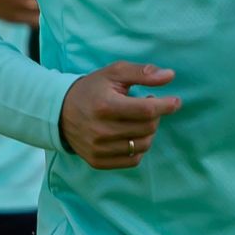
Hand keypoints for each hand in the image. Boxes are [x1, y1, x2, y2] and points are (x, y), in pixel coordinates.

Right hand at [60, 61, 181, 168]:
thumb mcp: (114, 73)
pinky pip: (133, 160)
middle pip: (148, 128)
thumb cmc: (92, 89)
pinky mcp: (97, 161)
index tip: (175, 101)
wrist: (60, 111)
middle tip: (146, 106)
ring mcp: (98, 148)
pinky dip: (138, 148)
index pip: (147, 110)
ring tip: (138, 120)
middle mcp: (101, 130)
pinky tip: (131, 134)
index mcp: (105, 106)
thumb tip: (170, 76)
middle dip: (154, 116)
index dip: (166, 105)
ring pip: (143, 145)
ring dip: (148, 132)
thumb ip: (142, 73)